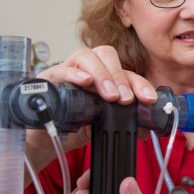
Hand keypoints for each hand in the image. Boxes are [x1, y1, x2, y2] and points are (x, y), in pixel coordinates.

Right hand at [28, 45, 157, 166]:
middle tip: (126, 99)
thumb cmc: (74, 125)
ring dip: (102, 74)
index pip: (125, 72)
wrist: (44, 138)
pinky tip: (85, 82)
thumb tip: (144, 130)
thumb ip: (122, 122)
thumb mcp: (102, 124)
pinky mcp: (48, 79)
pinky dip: (74, 74)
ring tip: (110, 95)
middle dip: (120, 77)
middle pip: (107, 55)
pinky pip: (61, 69)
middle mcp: (87, 69)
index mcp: (104, 76)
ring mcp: (67, 71)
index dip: (139, 84)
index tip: (148, 99)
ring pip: (86, 56)